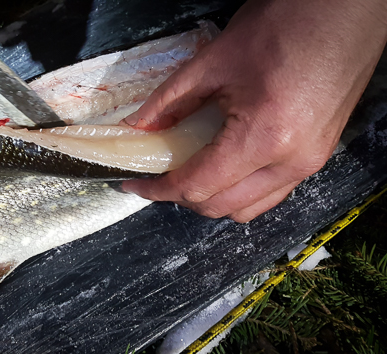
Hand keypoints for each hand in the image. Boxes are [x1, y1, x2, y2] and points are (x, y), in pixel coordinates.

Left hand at [121, 0, 386, 221]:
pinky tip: (223, 164)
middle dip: (182, 197)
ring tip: (189, 171)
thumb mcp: (213, 61)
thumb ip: (170, 101)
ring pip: (249, 207)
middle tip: (157, 176)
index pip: (199, 186)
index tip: (136, 184)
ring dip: (213, 198)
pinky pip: (271, 191)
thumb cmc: (285, 24)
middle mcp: (292, 162)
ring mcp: (311, 162)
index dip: (160, 190)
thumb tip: (139, 128)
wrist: (344, 11)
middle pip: (223, 207)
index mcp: (265, 138)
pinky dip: (241, 188)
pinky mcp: (319, 154)